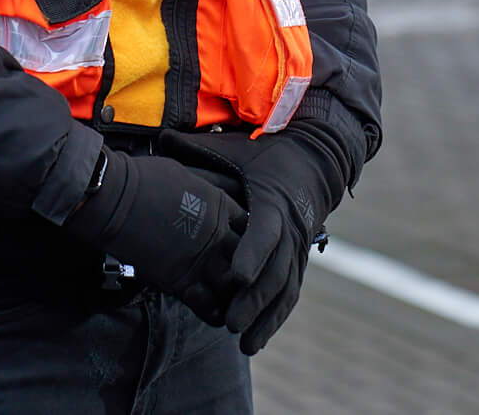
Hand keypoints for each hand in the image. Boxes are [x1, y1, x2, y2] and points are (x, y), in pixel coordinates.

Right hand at [61, 149, 246, 324]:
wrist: (115, 198)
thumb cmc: (143, 178)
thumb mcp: (186, 171)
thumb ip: (207, 183)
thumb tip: (215, 184)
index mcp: (222, 205)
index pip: (253, 228)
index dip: (251, 239)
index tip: (242, 245)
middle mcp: (219, 234)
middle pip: (250, 260)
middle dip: (249, 270)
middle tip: (243, 279)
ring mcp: (202, 259)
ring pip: (235, 288)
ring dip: (236, 296)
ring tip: (234, 303)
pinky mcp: (181, 282)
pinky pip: (210, 307)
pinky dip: (215, 313)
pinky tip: (215, 314)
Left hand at [161, 126, 347, 353]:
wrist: (316, 159)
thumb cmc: (268, 154)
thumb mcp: (238, 148)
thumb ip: (199, 147)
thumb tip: (162, 136)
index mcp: (272, 200)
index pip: (264, 230)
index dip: (252, 253)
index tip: (236, 276)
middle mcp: (290, 228)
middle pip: (275, 270)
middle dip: (254, 299)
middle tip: (231, 322)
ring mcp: (298, 247)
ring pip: (285, 288)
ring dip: (266, 318)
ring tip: (244, 342)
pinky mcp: (299, 260)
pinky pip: (290, 293)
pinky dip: (276, 318)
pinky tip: (258, 339)